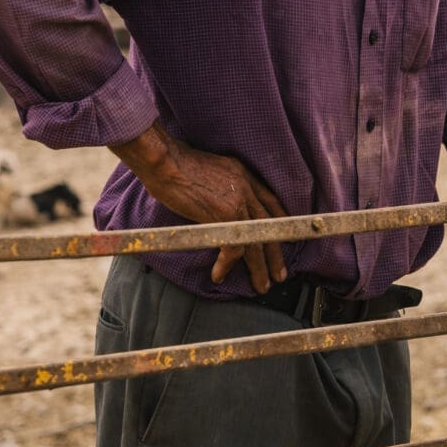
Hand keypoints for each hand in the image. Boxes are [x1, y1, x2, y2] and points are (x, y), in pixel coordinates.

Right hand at [111, 123, 288, 292]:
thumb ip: (221, 186)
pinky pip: (233, 248)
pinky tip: (219, 275)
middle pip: (270, 226)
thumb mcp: (209, 171)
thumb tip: (218, 204)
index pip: (272, 203)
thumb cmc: (174, 164)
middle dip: (275, 254)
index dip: (280, 225)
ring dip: (259, 268)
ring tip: (261, 285)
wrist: (164, 161)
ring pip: (256, 242)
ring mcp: (238, 201)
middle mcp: (246, 187)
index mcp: (244, 175)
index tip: (282, 242)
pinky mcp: (225, 215)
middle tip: (280, 275)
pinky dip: (226, 265)